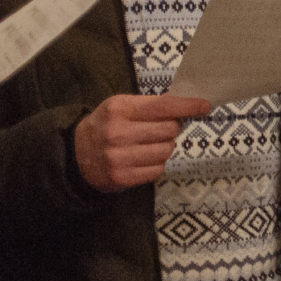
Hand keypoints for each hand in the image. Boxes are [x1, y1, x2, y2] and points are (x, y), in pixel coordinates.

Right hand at [72, 93, 212, 192]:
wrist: (76, 156)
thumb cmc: (106, 125)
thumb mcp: (121, 106)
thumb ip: (150, 104)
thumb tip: (186, 103)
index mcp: (119, 109)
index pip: (163, 106)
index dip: (187, 106)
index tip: (204, 106)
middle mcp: (118, 132)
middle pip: (170, 130)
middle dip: (172, 128)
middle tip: (162, 129)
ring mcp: (119, 157)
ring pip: (166, 150)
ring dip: (165, 147)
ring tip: (150, 144)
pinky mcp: (122, 177)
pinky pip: (158, 169)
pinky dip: (156, 163)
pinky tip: (143, 159)